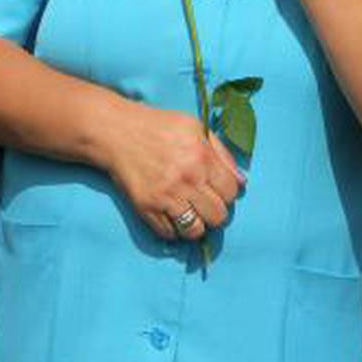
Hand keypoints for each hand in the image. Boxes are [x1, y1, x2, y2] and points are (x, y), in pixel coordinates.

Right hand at [105, 102, 243, 241]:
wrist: (119, 132)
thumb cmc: (159, 126)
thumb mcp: (195, 127)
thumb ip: (221, 153)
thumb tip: (242, 182)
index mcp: (202, 156)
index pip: (232, 192)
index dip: (228, 193)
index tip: (218, 190)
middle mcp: (187, 178)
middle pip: (218, 216)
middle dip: (214, 211)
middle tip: (204, 202)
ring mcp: (166, 196)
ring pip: (196, 231)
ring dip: (196, 224)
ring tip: (189, 212)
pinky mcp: (147, 209)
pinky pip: (171, 234)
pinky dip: (173, 228)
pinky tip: (170, 213)